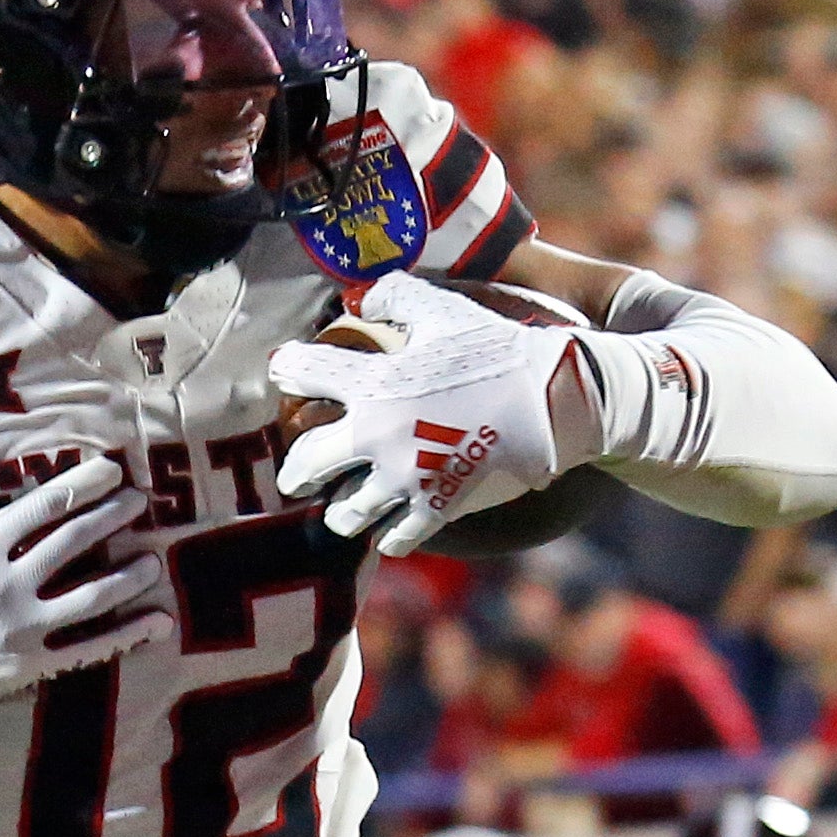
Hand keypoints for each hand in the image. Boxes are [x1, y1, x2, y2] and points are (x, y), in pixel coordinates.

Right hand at [0, 451, 161, 746]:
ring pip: (92, 595)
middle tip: (143, 501)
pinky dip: (127, 635)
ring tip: (154, 560)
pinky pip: (89, 649)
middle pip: (75, 542)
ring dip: (129, 575)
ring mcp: (24, 628)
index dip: (83, 485)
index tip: (112, 472)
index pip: (43, 507)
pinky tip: (157, 622)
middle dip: (113, 517)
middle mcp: (8, 585)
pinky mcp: (31, 666)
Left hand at [273, 271, 578, 554]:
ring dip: (341, 510)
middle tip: (295, 477)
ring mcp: (406, 476)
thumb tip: (361, 301)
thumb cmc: (496, 348)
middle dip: (296, 471)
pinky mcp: (437, 507)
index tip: (285, 373)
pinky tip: (389, 532)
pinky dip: (388, 537)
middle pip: (308, 463)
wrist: (551, 395)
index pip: (306, 373)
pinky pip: (395, 538)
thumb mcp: (444, 309)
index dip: (290, 369)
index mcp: (373, 381)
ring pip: (346, 513)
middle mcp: (378, 434)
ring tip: (344, 508)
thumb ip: (396, 297)